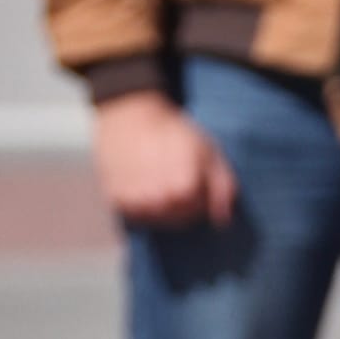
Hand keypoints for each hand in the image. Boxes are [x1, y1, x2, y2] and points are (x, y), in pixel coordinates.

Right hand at [93, 92, 238, 229]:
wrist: (129, 119)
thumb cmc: (172, 132)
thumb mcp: (208, 151)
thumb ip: (222, 186)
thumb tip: (223, 219)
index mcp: (184, 189)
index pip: (199, 211)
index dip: (199, 193)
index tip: (193, 175)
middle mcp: (158, 201)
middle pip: (178, 218)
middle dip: (183, 202)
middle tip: (174, 175)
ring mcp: (134, 204)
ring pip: (156, 219)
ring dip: (161, 205)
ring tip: (158, 178)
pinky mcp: (115, 202)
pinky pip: (135, 214)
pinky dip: (140, 203)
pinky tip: (142, 181)